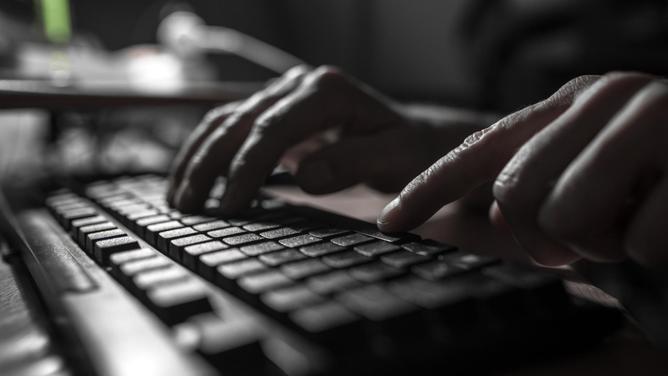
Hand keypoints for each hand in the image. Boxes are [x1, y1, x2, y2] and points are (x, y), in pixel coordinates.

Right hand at [168, 65, 477, 213]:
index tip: (230, 206)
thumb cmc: (408, 149)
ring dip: (198, 157)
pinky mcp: (277, 111)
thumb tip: (304, 176)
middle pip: (240, 121)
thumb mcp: (394, 158)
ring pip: (227, 120)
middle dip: (209, 165)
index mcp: (327, 92)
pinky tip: (192, 177)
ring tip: (177, 197)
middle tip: (188, 207)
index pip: (273, 129)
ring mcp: (285, 96)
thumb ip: (353, 163)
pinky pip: (232, 126)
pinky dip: (208, 151)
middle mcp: (299, 86)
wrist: (414, 136)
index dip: (246, 168)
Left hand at [379, 72, 667, 267]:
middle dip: (549, 240)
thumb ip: (543, 192)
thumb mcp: (599, 190)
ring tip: (639, 226)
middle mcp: (605, 98)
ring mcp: (653, 117)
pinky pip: (640, 241)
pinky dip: (659, 255)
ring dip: (606, 246)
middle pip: (514, 196)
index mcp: (572, 107)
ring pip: (565, 218)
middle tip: (594, 239)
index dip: (429, 190)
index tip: (390, 222)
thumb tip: (482, 218)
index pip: (479, 152)